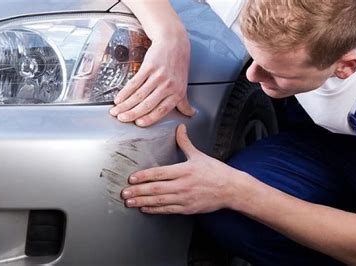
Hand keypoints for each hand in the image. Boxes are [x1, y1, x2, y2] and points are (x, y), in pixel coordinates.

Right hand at [109, 20, 194, 126]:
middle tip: (122, 119)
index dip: (149, 119)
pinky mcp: (149, 67)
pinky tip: (119, 98)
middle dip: (132, 114)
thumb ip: (184, 102)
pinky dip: (125, 92)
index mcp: (177, 93)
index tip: (138, 124)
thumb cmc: (178, 65)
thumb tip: (190, 114)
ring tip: (116, 111)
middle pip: (147, 104)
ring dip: (125, 105)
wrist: (174, 43)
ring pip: (139, 95)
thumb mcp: (183, 84)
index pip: (161, 110)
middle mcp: (168, 86)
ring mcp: (158, 76)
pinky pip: (134, 83)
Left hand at [121, 124, 235, 213]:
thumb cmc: (216, 172)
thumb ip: (185, 142)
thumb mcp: (199, 155)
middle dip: (138, 191)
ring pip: (159, 201)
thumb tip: (180, 128)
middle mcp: (183, 185)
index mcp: (184, 170)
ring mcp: (184, 198)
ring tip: (130, 202)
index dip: (144, 176)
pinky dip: (155, 210)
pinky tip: (145, 208)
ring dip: (143, 201)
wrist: (231, 189)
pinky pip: (167, 210)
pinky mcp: (187, 208)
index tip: (132, 178)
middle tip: (124, 193)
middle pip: (156, 189)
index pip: (159, 173)